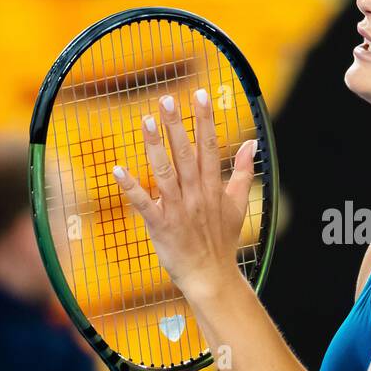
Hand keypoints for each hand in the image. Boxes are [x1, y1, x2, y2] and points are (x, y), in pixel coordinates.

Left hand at [112, 88, 256, 298]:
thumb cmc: (222, 240)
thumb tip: (252, 143)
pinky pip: (144, 203)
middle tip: (166, 100)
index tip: (200, 94)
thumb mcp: (238, 204)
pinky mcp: (161, 225)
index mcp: (214, 188)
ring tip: (144, 122)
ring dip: (154, 148)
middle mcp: (196, 195)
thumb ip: (244, 172)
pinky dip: (131, 187)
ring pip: (165, 173)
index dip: (205, 120)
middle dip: (177, 126)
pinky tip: (118, 170)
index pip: (210, 147)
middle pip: (186, 155)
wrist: (211, 276)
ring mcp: (178, 210)